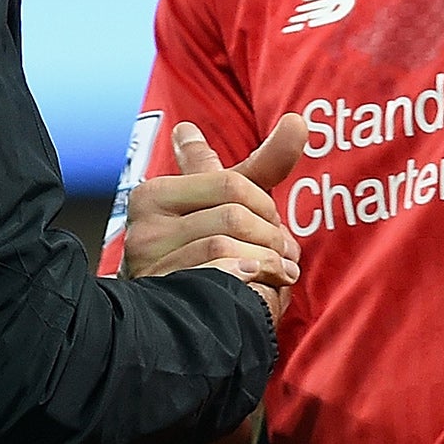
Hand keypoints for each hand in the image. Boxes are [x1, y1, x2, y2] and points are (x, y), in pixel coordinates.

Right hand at [123, 115, 306, 314]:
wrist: (192, 322)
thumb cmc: (216, 251)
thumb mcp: (236, 202)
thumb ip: (265, 163)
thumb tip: (298, 121)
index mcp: (155, 196)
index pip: (232, 183)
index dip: (263, 207)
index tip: (267, 222)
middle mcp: (144, 227)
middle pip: (234, 212)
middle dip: (269, 234)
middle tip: (280, 253)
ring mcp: (151, 264)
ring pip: (229, 243)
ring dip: (266, 262)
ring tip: (273, 272)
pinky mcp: (165, 294)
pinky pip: (223, 274)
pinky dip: (255, 282)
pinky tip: (258, 288)